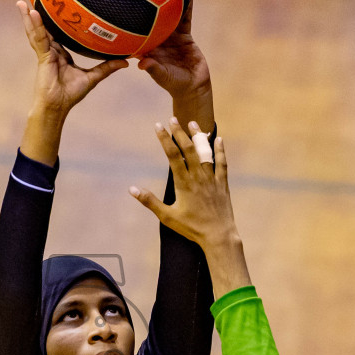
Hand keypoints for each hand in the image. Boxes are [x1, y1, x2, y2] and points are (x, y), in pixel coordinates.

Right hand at [19, 0, 126, 116]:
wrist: (57, 106)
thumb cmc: (71, 94)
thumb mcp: (93, 77)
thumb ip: (107, 67)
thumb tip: (126, 62)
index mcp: (60, 55)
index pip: (57, 34)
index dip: (56, 22)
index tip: (57, 8)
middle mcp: (51, 52)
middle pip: (44, 29)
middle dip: (37, 16)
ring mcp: (45, 53)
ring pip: (37, 31)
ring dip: (29, 17)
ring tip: (21, 3)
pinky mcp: (42, 57)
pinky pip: (39, 39)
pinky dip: (34, 26)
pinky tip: (31, 14)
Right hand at [131, 117, 235, 247]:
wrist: (218, 236)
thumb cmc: (191, 228)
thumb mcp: (167, 217)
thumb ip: (150, 201)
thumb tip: (132, 189)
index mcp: (183, 183)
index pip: (172, 155)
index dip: (164, 139)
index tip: (158, 126)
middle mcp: (198, 177)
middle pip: (188, 149)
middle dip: (179, 132)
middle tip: (172, 118)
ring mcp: (211, 179)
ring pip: (205, 152)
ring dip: (198, 136)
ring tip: (192, 122)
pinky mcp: (222, 183)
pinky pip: (222, 163)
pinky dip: (220, 150)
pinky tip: (218, 139)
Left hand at [137, 0, 211, 127]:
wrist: (193, 86)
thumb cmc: (175, 84)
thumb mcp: (164, 77)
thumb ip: (154, 69)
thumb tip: (142, 64)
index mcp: (149, 48)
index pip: (137, 32)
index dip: (130, 20)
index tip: (124, 5)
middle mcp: (158, 39)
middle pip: (150, 18)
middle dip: (146, 3)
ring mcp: (171, 35)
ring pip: (168, 15)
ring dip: (168, 0)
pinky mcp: (184, 34)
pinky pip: (184, 17)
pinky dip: (186, 6)